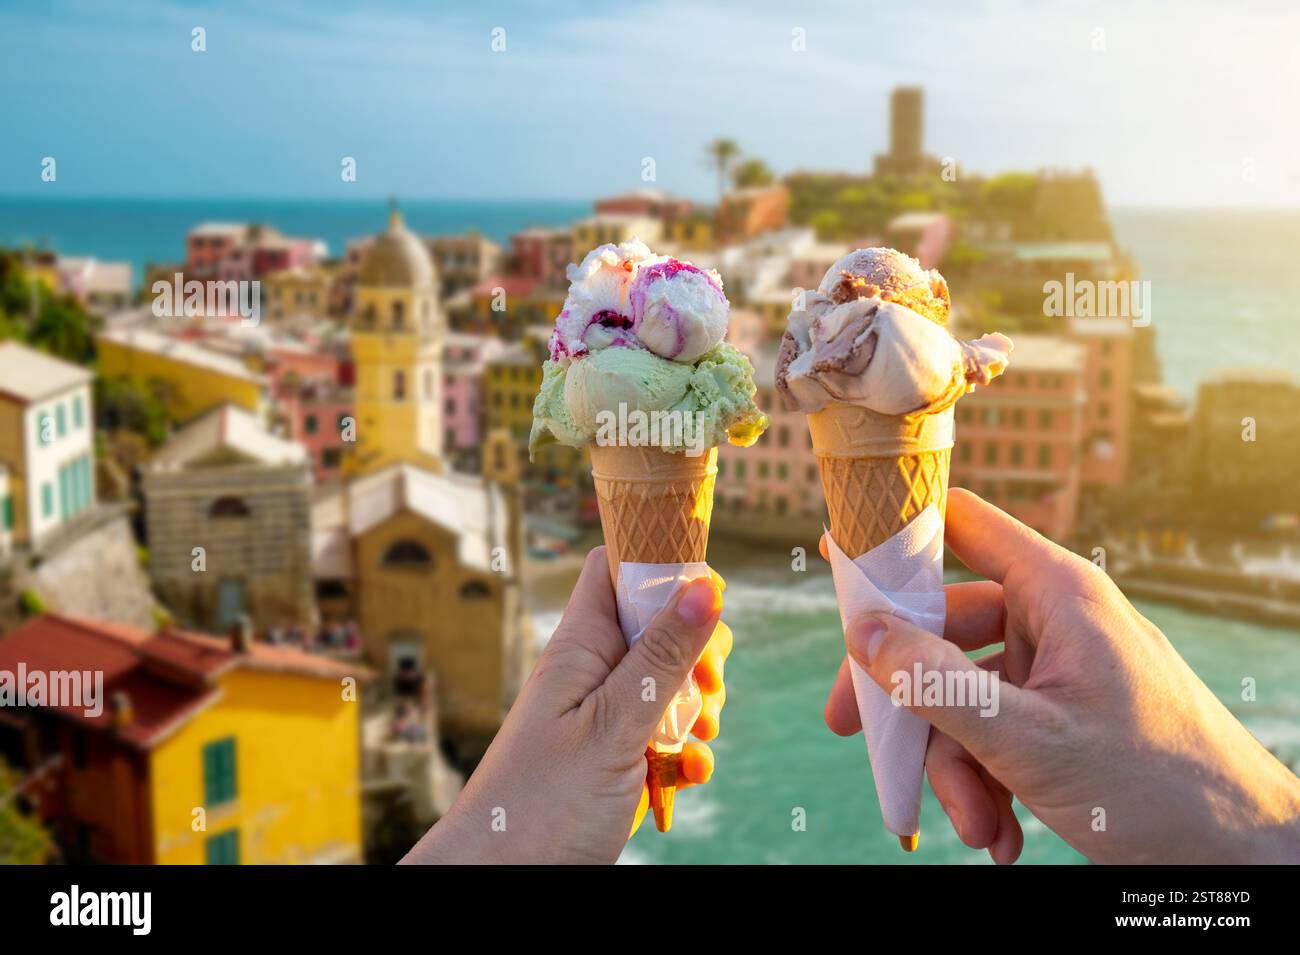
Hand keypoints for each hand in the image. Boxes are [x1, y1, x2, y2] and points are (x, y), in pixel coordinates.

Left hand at [401, 546, 728, 863]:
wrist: (502, 881)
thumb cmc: (540, 803)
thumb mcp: (614, 726)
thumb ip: (661, 657)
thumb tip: (706, 586)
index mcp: (582, 645)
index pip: (618, 567)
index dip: (663, 564)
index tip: (705, 596)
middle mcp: (595, 671)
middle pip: (661, 625)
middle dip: (700, 652)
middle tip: (706, 685)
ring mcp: (608, 715)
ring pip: (673, 683)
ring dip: (699, 708)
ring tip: (694, 739)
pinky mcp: (620, 757)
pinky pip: (667, 736)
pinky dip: (686, 753)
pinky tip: (686, 775)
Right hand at [824, 488, 1299, 863]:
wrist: (1242, 857)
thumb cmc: (1156, 787)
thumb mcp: (1029, 738)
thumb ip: (938, 683)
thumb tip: (862, 633)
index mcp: (1056, 592)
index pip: (961, 523)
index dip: (898, 532)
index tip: (838, 555)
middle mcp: (1054, 619)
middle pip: (943, 627)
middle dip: (909, 697)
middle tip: (854, 731)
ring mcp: (1058, 668)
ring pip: (963, 691)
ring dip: (956, 765)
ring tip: (977, 825)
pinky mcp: (1062, 713)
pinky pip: (995, 728)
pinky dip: (986, 780)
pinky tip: (999, 833)